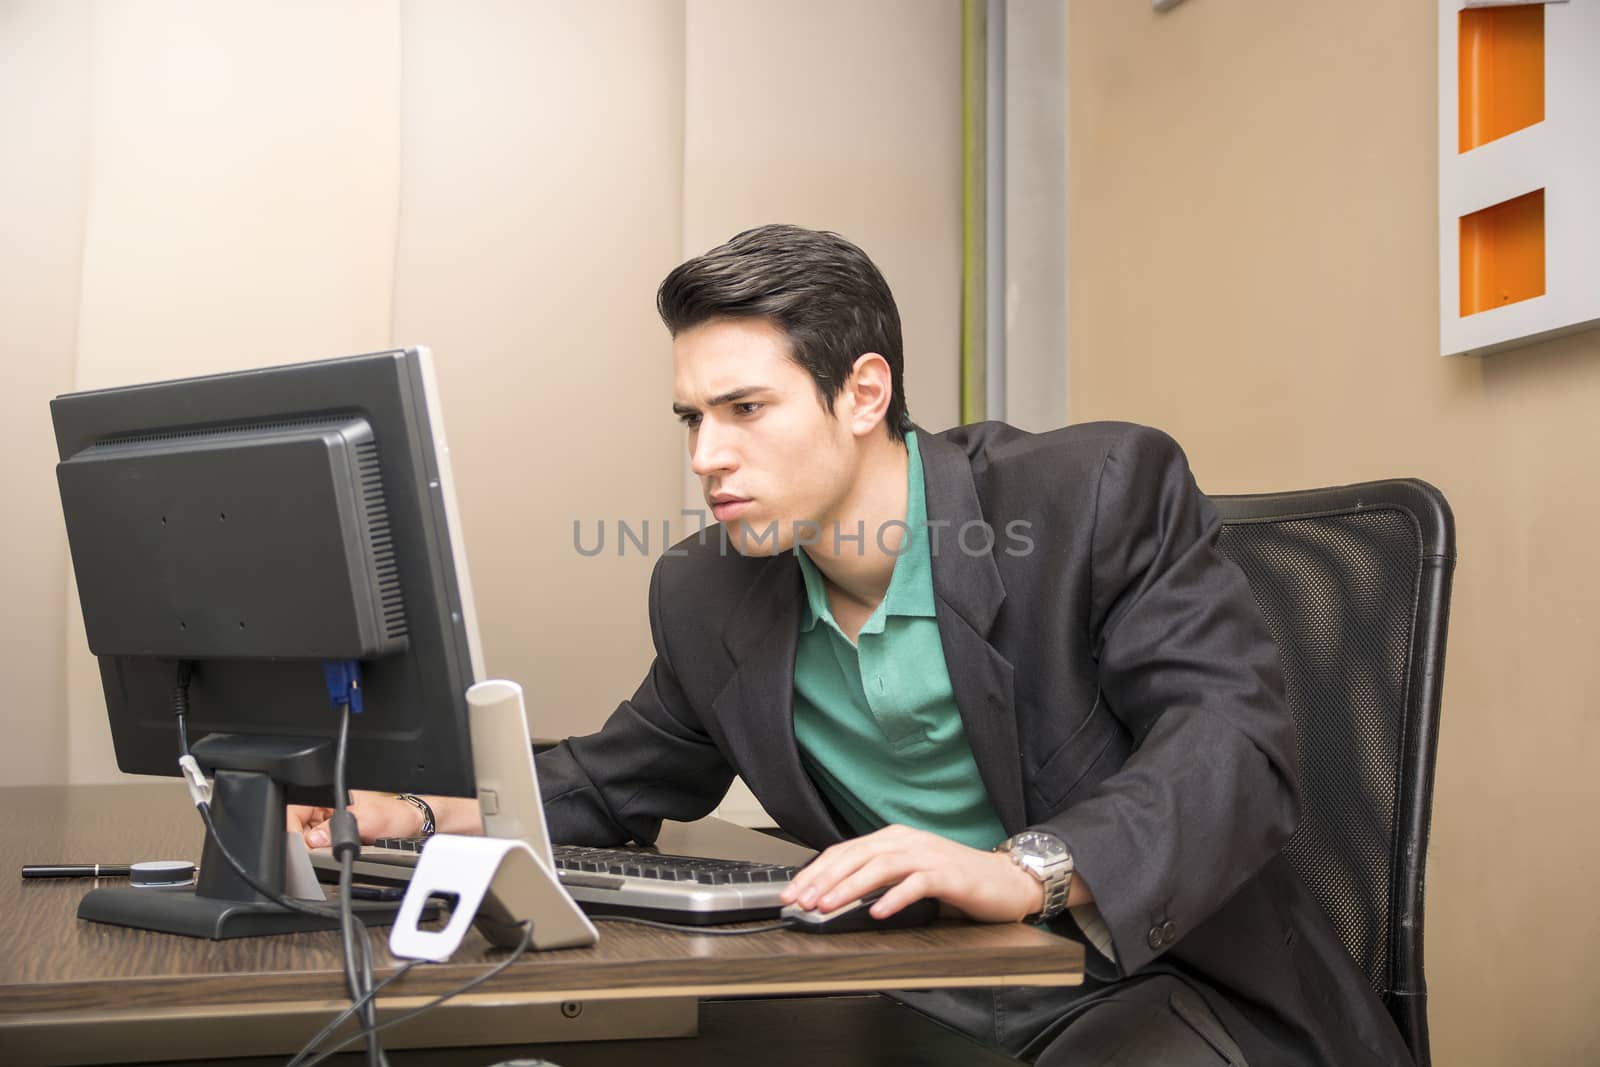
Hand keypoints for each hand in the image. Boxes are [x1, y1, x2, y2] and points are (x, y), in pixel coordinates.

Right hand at [289, 790, 424, 847]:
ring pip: (305, 843)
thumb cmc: (396, 816)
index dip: (292, 828)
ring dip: (311, 852)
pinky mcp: (333, 841)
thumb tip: (314, 839)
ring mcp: (328, 826)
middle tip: (315, 854)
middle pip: (296, 828)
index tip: (296, 845)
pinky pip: (317, 851)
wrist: (412, 829)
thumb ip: (342, 828)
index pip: (295, 810)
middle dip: (301, 843)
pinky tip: (333, 857)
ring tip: (331, 853)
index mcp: (329, 797)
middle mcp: (325, 811)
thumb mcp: (370, 820)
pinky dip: (320, 857)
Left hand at [778, 824, 1044, 922]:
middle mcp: (908, 841)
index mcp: (894, 839)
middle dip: (823, 879)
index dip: (816, 870)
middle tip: (801, 901)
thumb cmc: (957, 881)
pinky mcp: (949, 875)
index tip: (794, 892)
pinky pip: (916, 884)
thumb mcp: (910, 875)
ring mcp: (929, 856)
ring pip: (880, 867)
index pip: (845, 851)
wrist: (1007, 881)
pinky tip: (878, 913)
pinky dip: (895, 898)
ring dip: (850, 887)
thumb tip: (835, 896)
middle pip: (856, 856)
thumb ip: (879, 879)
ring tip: (828, 905)